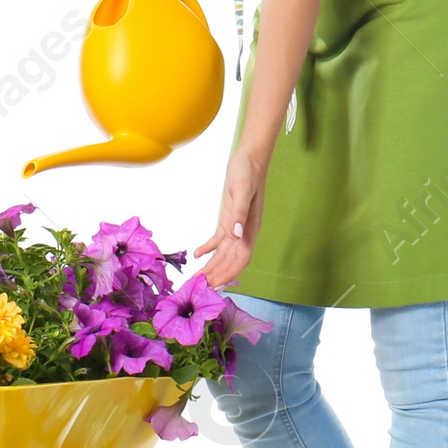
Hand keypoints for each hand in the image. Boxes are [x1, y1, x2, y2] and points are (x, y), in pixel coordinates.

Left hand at [194, 148, 265, 288]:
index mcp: (250, 228)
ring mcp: (237, 227)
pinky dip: (208, 249)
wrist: (249, 159)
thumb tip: (237, 236)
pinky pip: (219, 240)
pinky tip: (197, 254)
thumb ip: (239, 215)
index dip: (228, 274)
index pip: (240, 259)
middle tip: (199, 289)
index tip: (214, 286)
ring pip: (224, 254)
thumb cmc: (247, 173)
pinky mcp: (229, 219)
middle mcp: (245, 232)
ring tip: (198, 278)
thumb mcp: (242, 191)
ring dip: (212, 266)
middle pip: (231, 261)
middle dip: (217, 275)